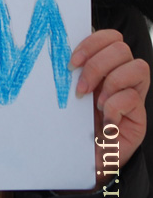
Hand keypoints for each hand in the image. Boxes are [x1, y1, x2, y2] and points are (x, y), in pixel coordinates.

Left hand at [69, 29, 149, 187]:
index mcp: (104, 65)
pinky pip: (133, 97)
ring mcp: (133, 94)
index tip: (71, 62)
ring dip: (111, 82)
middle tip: (81, 88)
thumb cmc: (74, 124)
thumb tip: (57, 53)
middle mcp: (121, 75)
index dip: (91, 43)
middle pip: (121, 47)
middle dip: (97, 64)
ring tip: (95, 103)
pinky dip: (115, 106)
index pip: (109, 37)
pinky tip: (104, 121)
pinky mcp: (139, 116)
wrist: (85, 159)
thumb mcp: (69, 94)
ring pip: (137, 66)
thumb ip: (71, 74)